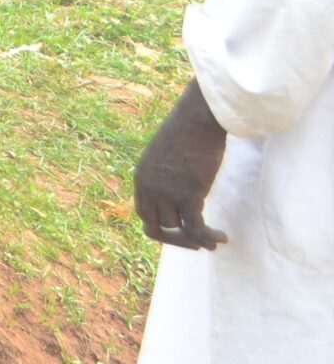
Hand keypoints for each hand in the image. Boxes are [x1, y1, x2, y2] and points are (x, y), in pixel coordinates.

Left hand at [134, 81, 229, 249]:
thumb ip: (165, 176)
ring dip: (197, 239)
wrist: (197, 120)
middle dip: (177, 239)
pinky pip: (196, 228)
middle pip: (157, 227)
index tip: (180, 231)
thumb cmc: (186, 133)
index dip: (161, 227)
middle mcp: (150, 188)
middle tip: (197, 243)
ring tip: (215, 240)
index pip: (144, 214)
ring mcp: (167, 193)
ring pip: (178, 230)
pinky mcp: (189, 196)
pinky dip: (208, 237)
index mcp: (141, 178)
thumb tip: (177, 190)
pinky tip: (222, 238)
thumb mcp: (165, 156)